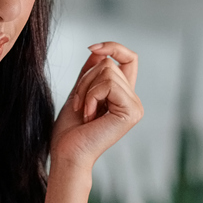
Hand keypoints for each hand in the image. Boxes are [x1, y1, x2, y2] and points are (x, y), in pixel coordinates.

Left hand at [43, 42, 142, 202]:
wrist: (67, 154)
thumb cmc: (70, 131)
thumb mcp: (80, 93)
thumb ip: (90, 73)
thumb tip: (98, 50)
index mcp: (123, 96)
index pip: (129, 59)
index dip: (113, 47)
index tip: (91, 48)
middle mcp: (133, 100)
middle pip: (110, 63)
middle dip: (85, 79)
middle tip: (79, 105)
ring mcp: (135, 106)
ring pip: (107, 70)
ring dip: (85, 89)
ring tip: (84, 112)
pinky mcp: (131, 111)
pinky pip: (107, 84)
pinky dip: (90, 96)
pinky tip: (89, 116)